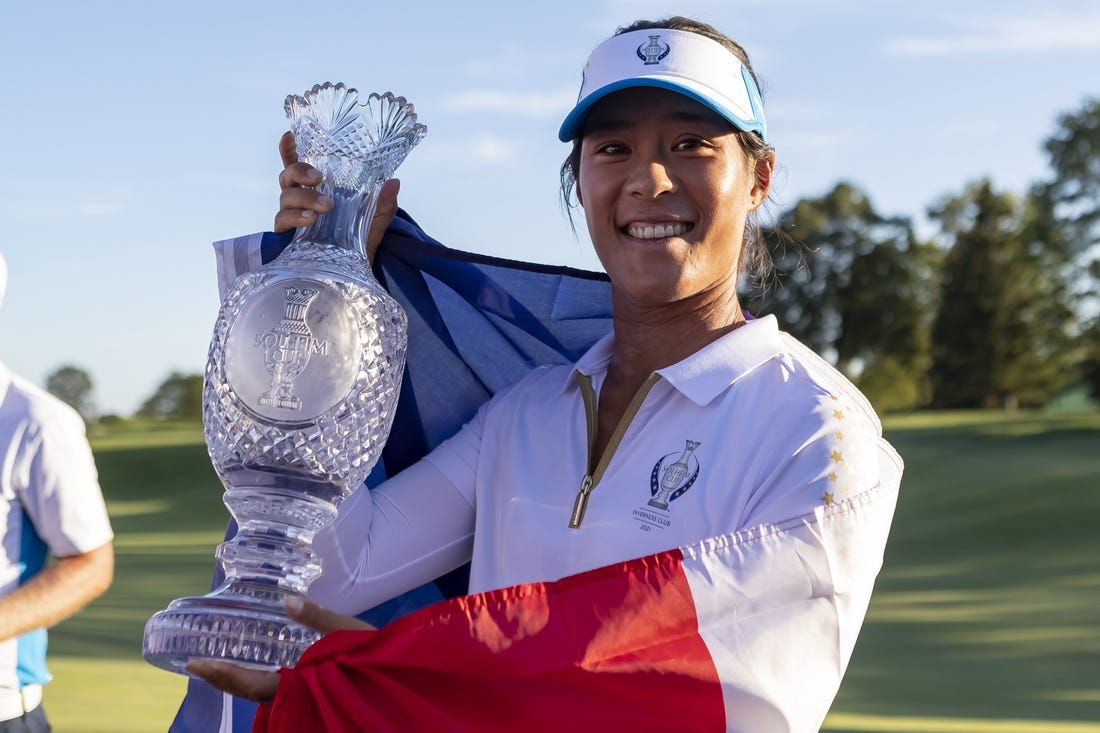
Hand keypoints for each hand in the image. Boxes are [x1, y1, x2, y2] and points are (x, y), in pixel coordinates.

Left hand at [185, 596, 374, 703]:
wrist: (395, 682)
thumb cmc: (374, 656)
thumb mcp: (347, 631)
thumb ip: (316, 616)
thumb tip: (286, 600)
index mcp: (302, 682)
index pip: (253, 683)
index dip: (224, 674)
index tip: (197, 664)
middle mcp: (298, 694)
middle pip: (250, 691)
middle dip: (222, 678)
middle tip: (195, 664)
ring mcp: (303, 697)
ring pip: (260, 693)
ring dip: (236, 680)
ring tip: (216, 666)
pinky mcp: (311, 691)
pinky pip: (273, 689)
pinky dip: (255, 679)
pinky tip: (251, 667)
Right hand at [274, 131, 399, 263]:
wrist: (353, 273)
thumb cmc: (359, 240)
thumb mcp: (376, 221)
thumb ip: (384, 203)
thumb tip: (394, 182)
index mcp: (316, 188)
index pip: (296, 164)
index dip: (289, 149)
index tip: (289, 135)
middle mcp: (300, 199)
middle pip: (287, 176)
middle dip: (300, 171)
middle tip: (319, 177)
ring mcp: (292, 216)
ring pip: (285, 197)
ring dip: (304, 196)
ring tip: (325, 207)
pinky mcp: (288, 236)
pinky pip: (282, 221)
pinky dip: (295, 217)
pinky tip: (311, 218)